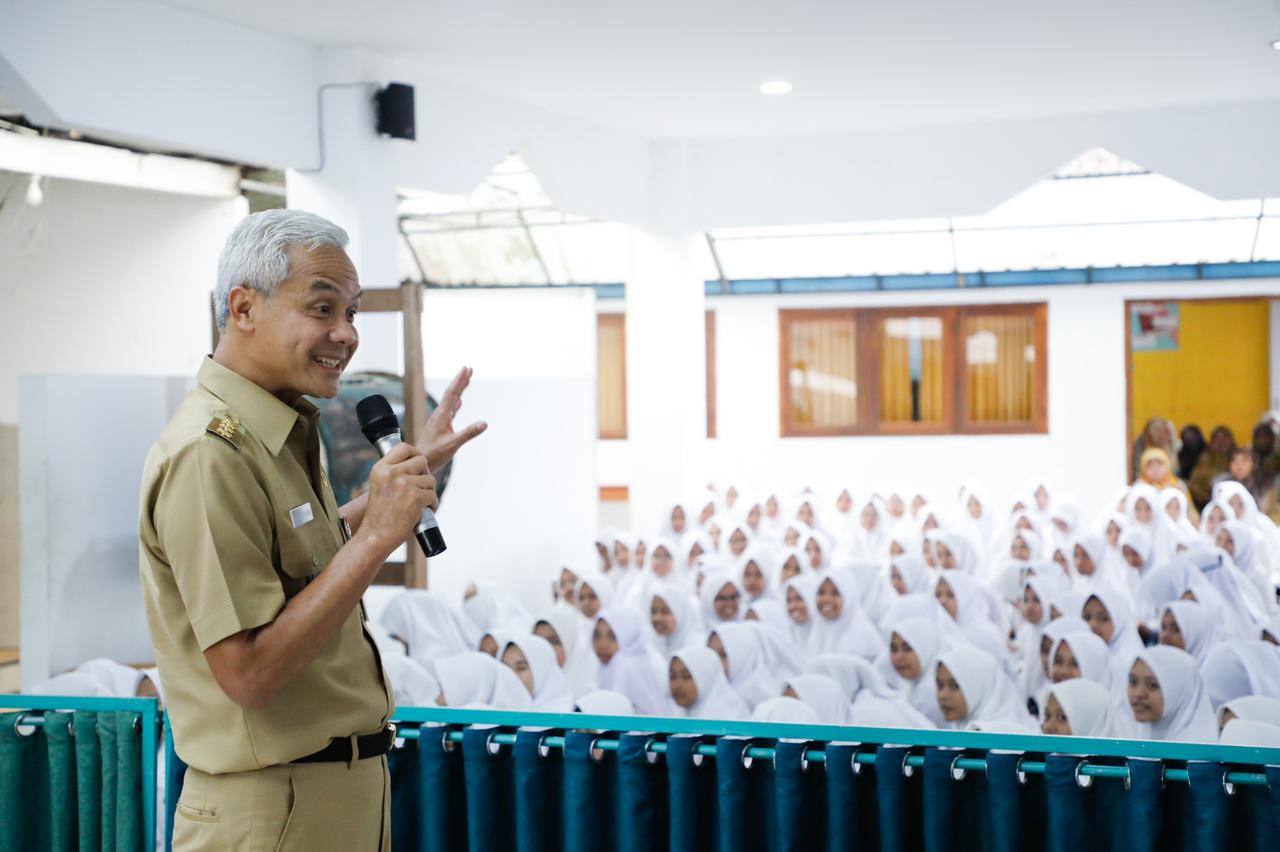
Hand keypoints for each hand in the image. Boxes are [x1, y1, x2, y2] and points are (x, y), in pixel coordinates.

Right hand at [357, 442, 436, 557]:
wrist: (375, 536)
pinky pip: (433, 495)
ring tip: (421, 502)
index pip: (404, 447)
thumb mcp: (380, 485)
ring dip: (429, 491)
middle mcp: (391, 473)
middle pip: (421, 461)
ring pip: (430, 479)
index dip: (415, 453)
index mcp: (380, 468)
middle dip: (425, 474)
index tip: (419, 464)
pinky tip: (426, 510)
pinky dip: (433, 504)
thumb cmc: (379, 514)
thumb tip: (418, 462)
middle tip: (421, 487)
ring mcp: (404, 484)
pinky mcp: (415, 498)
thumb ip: (393, 472)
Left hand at [416, 366, 486, 472]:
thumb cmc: (434, 454)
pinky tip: (459, 403)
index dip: (459, 380)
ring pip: (451, 401)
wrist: (419, 461)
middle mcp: (440, 415)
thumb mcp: (453, 444)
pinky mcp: (440, 427)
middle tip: (469, 369)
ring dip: (459, 391)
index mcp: (441, 416)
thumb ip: (469, 433)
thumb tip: (484, 423)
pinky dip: (456, 404)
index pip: (452, 394)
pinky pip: (450, 411)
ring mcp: (440, 421)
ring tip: (466, 381)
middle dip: (460, 381)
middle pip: (451, 394)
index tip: (466, 369)